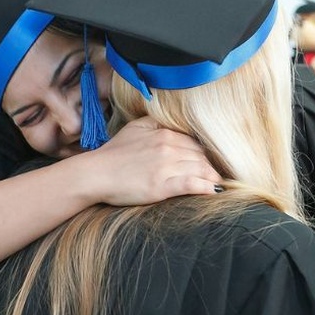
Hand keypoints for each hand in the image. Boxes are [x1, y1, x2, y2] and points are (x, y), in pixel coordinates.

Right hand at [75, 116, 221, 205]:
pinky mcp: (161, 185)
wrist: (96, 173)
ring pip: (200, 169)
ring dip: (212, 177)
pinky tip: (214, 191)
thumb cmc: (113, 153)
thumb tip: (172, 125)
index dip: (203, 155)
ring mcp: (165, 166)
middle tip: (216, 176)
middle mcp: (168, 147)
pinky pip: (191, 185)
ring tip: (218, 184)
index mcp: (163, 134)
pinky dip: (205, 187)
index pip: (194, 143)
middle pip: (200, 156)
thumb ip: (156, 123)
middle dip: (210, 167)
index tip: (208, 163)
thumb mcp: (135, 128)